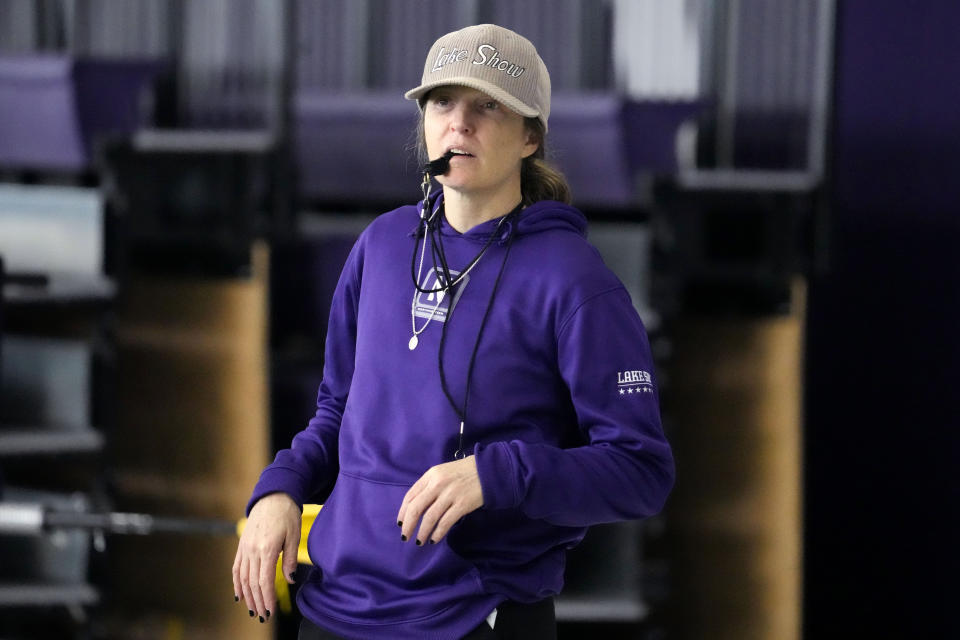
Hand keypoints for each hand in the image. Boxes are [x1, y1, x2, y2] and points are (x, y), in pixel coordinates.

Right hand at [232, 492, 300, 621]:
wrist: (273, 496)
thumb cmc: (287, 515)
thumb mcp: (294, 535)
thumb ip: (291, 559)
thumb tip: (290, 579)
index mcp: (267, 548)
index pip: (264, 580)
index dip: (267, 597)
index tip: (270, 611)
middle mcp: (252, 550)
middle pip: (252, 582)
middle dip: (257, 601)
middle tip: (263, 616)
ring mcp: (244, 548)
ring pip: (243, 578)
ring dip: (247, 596)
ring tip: (252, 610)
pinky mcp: (242, 545)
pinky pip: (237, 568)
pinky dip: (237, 583)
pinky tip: (239, 594)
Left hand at [397, 455, 483, 545]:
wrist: (488, 470)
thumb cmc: (463, 472)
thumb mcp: (442, 473)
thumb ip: (429, 486)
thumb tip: (415, 507)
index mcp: (430, 475)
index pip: (410, 496)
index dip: (403, 512)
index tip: (400, 524)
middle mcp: (438, 484)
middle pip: (416, 508)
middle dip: (408, 525)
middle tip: (405, 537)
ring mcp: (450, 494)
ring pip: (430, 518)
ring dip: (422, 532)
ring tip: (419, 541)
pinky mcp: (462, 504)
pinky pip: (445, 522)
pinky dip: (438, 533)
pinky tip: (434, 539)